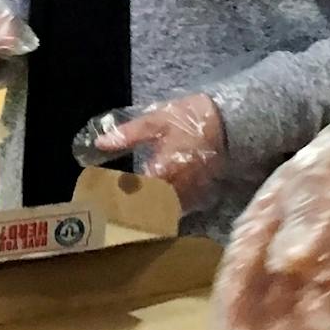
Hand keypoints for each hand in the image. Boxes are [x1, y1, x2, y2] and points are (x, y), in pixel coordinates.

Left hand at [88, 94, 225, 210]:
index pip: (136, 195)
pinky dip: (168, 207)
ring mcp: (192, 193)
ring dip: (151, 210)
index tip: (107, 198)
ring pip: (166, 211)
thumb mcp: (156, 120)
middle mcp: (178, 187)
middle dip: (134, 209)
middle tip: (117, 207)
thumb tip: (100, 143)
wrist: (228, 121)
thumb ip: (128, 134)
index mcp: (163, 170)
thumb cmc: (189, 119)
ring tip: (134, 208)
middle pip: (150, 208)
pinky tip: (158, 202)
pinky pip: (182, 207)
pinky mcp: (201, 193)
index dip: (121, 198)